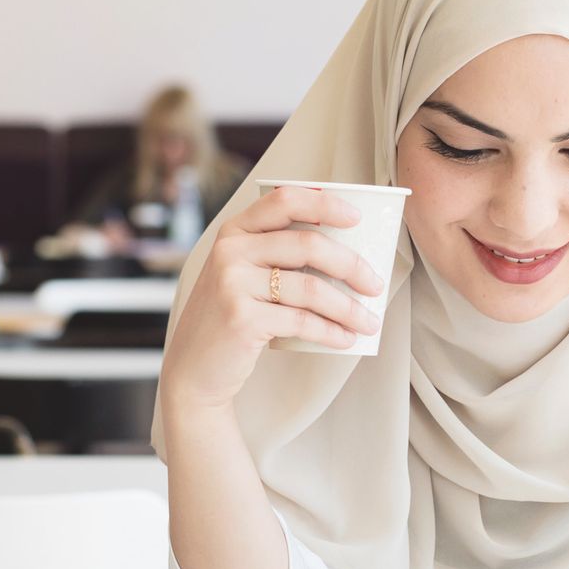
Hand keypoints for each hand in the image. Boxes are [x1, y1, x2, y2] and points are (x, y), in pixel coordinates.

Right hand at [160, 186, 385, 411]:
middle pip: (308, 245)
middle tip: (375, 284)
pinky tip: (346, 339)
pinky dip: (331, 331)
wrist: (193, 368)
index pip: (284, 200)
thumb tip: (346, 253)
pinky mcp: (242, 318)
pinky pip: (302, 321)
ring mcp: (233, 283)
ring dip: (349, 308)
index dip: (325, 204)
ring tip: (369, 321)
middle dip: (352, 265)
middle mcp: (230, 251)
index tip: (356, 218)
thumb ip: (277, 256)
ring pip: (310, 288)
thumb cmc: (229, 319)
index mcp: (234, 232)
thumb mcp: (242, 275)